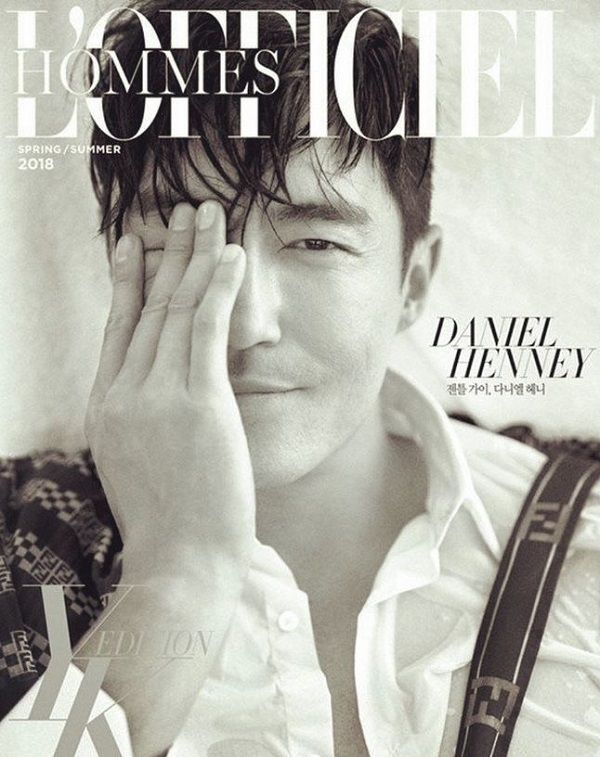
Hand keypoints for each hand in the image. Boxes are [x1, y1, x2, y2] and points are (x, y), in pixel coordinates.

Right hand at [85, 200, 254, 576]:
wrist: (180, 565)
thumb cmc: (170, 524)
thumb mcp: (139, 464)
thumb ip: (143, 419)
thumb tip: (161, 392)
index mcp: (107, 407)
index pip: (118, 328)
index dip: (128, 280)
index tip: (135, 245)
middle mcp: (124, 393)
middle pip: (146, 307)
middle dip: (166, 254)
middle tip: (178, 213)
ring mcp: (157, 396)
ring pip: (176, 308)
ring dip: (195, 255)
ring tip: (209, 216)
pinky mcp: (197, 403)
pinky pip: (207, 329)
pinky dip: (220, 287)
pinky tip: (233, 254)